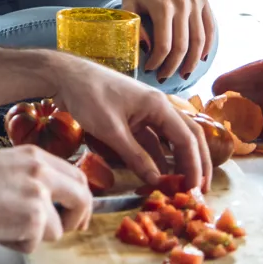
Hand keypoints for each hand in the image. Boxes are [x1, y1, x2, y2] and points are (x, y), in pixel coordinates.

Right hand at [0, 145, 91, 251]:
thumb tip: (46, 194)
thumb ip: (29, 174)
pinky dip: (17, 244)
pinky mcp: (33, 220)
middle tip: (68, 229)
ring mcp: (39, 196)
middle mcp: (41, 172)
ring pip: (57, 228)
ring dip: (35, 234)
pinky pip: (35, 243)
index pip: (76, 175)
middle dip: (77, 218)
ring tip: (6, 225)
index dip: (79, 197)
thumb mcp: (3, 163)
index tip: (76, 211)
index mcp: (34, 155)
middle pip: (82, 198)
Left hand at [52, 54, 211, 192]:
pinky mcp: (130, 118)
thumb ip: (135, 156)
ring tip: (180, 185)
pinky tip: (157, 173)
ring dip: (176, 161)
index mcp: (158, 105)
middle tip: (199, 188)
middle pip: (186, 136)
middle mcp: (156, 107)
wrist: (63, 75)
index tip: (196, 188)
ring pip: (168, 139)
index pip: (187, 138)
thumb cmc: (87, 96)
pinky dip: (156, 156)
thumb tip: (157, 180)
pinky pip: (150, 139)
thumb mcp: (111, 130)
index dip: (194, 165)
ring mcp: (143, 112)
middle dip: (195, 162)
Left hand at [122, 0, 214, 80]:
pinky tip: (199, 58)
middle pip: (183, 45)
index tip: (150, 69)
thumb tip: (145, 49)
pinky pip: (210, 28)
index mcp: (162, 6)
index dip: (158, 62)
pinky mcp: (204, 0)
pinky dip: (207, 46)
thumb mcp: (128, 2)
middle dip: (173, 66)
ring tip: (184, 73)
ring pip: (199, 40)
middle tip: (165, 76)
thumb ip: (135, 25)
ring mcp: (196, 2)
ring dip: (192, 61)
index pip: (164, 44)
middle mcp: (183, 4)